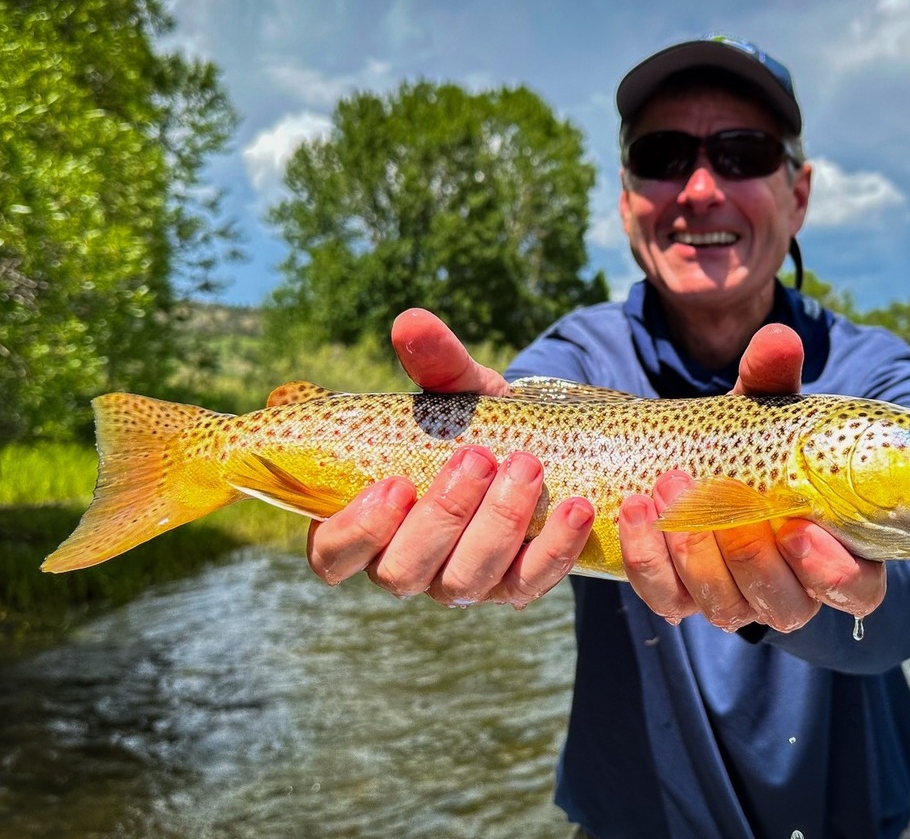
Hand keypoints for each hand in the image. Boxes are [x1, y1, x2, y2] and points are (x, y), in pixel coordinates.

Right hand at [305, 309, 592, 605]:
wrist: (535, 443)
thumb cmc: (471, 424)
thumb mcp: (454, 392)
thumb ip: (432, 362)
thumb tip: (411, 321)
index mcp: (366, 525)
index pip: (331, 555)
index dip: (356, 531)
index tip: (395, 483)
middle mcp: (405, 564)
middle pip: (403, 571)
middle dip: (443, 516)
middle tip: (479, 458)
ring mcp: (459, 583)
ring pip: (466, 581)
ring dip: (499, 525)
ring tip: (528, 466)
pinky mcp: (513, 587)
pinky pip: (531, 582)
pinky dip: (556, 548)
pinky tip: (578, 507)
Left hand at [618, 324, 886, 631]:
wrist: (689, 459)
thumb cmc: (751, 444)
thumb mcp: (764, 410)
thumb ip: (774, 379)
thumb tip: (779, 338)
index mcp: (834, 554)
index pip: (856, 591)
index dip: (833, 573)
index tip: (798, 528)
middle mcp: (791, 592)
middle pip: (783, 606)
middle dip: (746, 554)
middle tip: (712, 490)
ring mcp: (736, 602)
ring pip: (725, 608)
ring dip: (693, 554)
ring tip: (667, 485)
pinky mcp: (682, 599)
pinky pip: (666, 598)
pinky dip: (648, 558)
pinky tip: (636, 510)